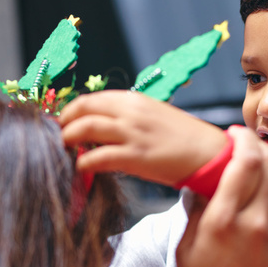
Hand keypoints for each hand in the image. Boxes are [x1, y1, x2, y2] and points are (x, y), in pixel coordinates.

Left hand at [58, 91, 227, 185]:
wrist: (209, 153)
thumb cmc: (183, 138)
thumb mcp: (154, 116)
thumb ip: (128, 118)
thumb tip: (102, 128)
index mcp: (135, 100)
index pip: (92, 99)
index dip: (72, 110)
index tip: (64, 122)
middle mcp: (131, 112)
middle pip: (83, 108)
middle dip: (64, 122)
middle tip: (58, 136)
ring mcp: (133, 133)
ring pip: (86, 128)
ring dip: (69, 139)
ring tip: (64, 150)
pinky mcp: (136, 156)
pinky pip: (99, 157)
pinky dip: (84, 162)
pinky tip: (82, 168)